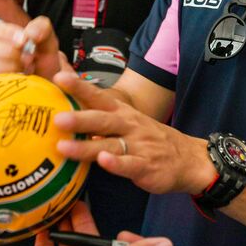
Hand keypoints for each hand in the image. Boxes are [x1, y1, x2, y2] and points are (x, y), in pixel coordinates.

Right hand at [0, 15, 63, 80]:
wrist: (49, 90)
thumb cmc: (44, 66)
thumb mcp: (48, 42)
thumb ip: (41, 28)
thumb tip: (30, 34)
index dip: (6, 32)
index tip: (25, 40)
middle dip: (9, 51)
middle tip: (28, 58)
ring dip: (8, 66)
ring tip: (24, 71)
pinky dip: (5, 80)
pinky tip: (18, 82)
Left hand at [51, 71, 214, 195]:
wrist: (187, 158)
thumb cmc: (148, 138)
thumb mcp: (127, 120)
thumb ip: (98, 115)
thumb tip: (66, 108)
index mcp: (122, 112)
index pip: (98, 96)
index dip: (78, 87)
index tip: (58, 78)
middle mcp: (129, 125)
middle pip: (102, 119)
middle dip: (79, 118)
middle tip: (57, 119)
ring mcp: (138, 146)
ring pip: (110, 144)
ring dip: (86, 147)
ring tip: (64, 147)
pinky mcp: (145, 166)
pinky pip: (129, 165)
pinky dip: (116, 164)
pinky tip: (103, 162)